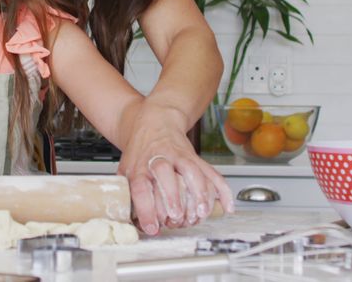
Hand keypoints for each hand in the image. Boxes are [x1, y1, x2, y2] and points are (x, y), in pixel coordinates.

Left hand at [118, 103, 233, 234]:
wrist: (156, 123)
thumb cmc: (141, 151)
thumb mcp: (126, 169)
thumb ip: (127, 194)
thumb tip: (129, 223)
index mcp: (140, 165)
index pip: (140, 188)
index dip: (146, 210)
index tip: (152, 227)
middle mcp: (160, 159)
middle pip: (166, 174)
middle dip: (172, 197)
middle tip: (176, 217)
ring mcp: (180, 157)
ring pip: (193, 172)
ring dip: (199, 194)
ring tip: (200, 213)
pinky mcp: (197, 158)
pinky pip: (212, 173)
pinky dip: (222, 190)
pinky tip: (226, 206)